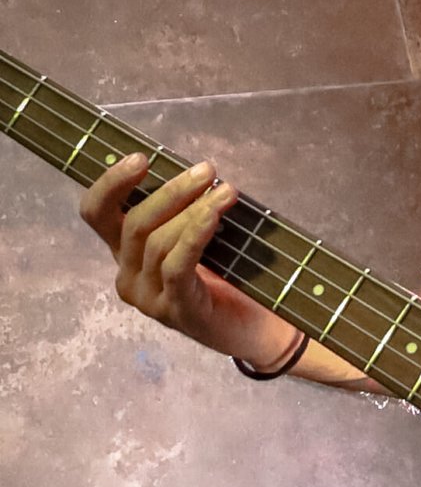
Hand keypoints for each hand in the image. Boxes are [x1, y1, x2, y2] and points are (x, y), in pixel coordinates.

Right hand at [79, 152, 291, 363]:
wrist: (256, 328)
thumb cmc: (227, 276)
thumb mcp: (197, 236)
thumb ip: (182, 210)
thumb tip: (191, 168)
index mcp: (125, 253)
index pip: (97, 213)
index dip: (110, 183)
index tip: (141, 158)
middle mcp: (128, 275)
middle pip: (134, 224)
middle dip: (171, 192)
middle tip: (207, 170)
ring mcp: (148, 297)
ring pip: (158, 243)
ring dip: (194, 211)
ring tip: (227, 191)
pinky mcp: (175, 311)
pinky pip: (177, 267)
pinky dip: (195, 236)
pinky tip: (214, 217)